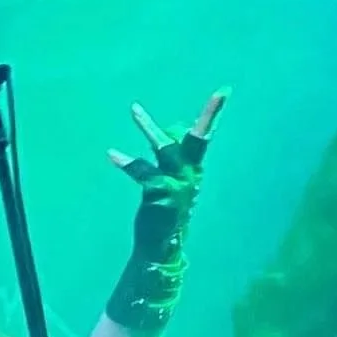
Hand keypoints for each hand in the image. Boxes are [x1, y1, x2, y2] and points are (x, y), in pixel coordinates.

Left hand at [108, 90, 228, 257]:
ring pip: (165, 148)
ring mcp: (176, 183)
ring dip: (148, 127)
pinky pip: (141, 172)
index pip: (203, 136)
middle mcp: (190, 173)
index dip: (212, 113)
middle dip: (211, 115)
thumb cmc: (165, 209)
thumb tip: (170, 131)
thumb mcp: (171, 179)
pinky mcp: (159, 193)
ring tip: (134, 108)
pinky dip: (126, 162)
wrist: (161, 245)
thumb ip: (169, 155)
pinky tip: (112, 154)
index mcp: (193, 168)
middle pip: (200, 138)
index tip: (224, 91)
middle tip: (221, 94)